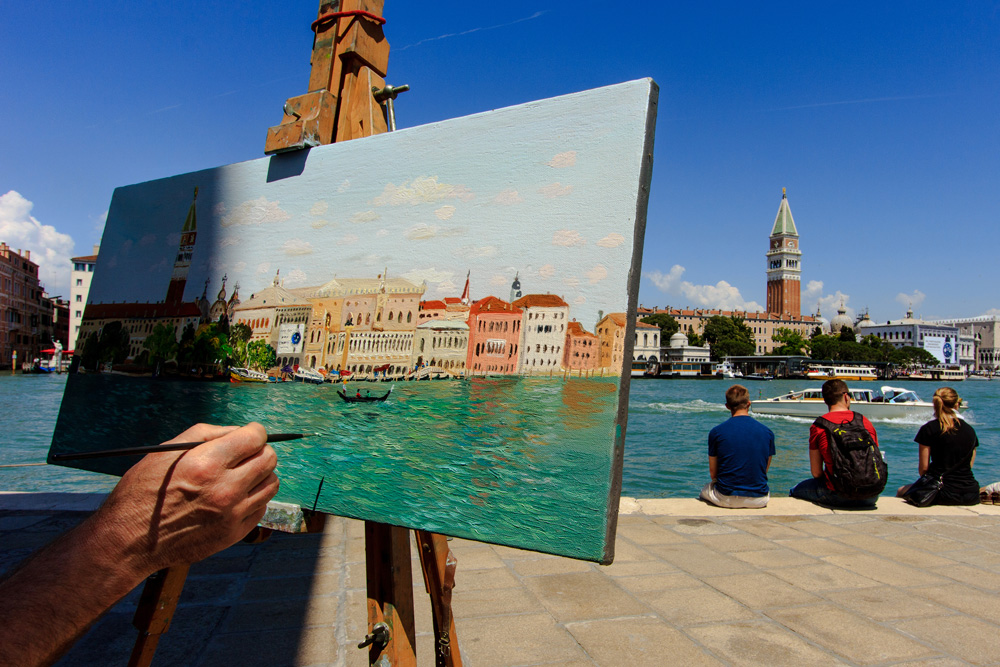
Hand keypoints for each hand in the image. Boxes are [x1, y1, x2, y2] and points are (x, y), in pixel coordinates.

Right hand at [89, 422, 279, 575]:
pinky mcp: (233, 534)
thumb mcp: (167, 451)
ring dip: (259, 476)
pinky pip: (261, 508)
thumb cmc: (143, 491)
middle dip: (259, 451)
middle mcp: (224, 490)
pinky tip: (233, 498)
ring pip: (271, 484)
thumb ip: (208, 434)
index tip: (248, 435)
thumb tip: (239, 431)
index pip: (255, 438)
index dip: (253, 432)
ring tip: (239, 477)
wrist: (129, 541)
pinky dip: (252, 499)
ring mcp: (231, 515)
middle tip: (243, 455)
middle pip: (269, 459)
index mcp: (207, 464)